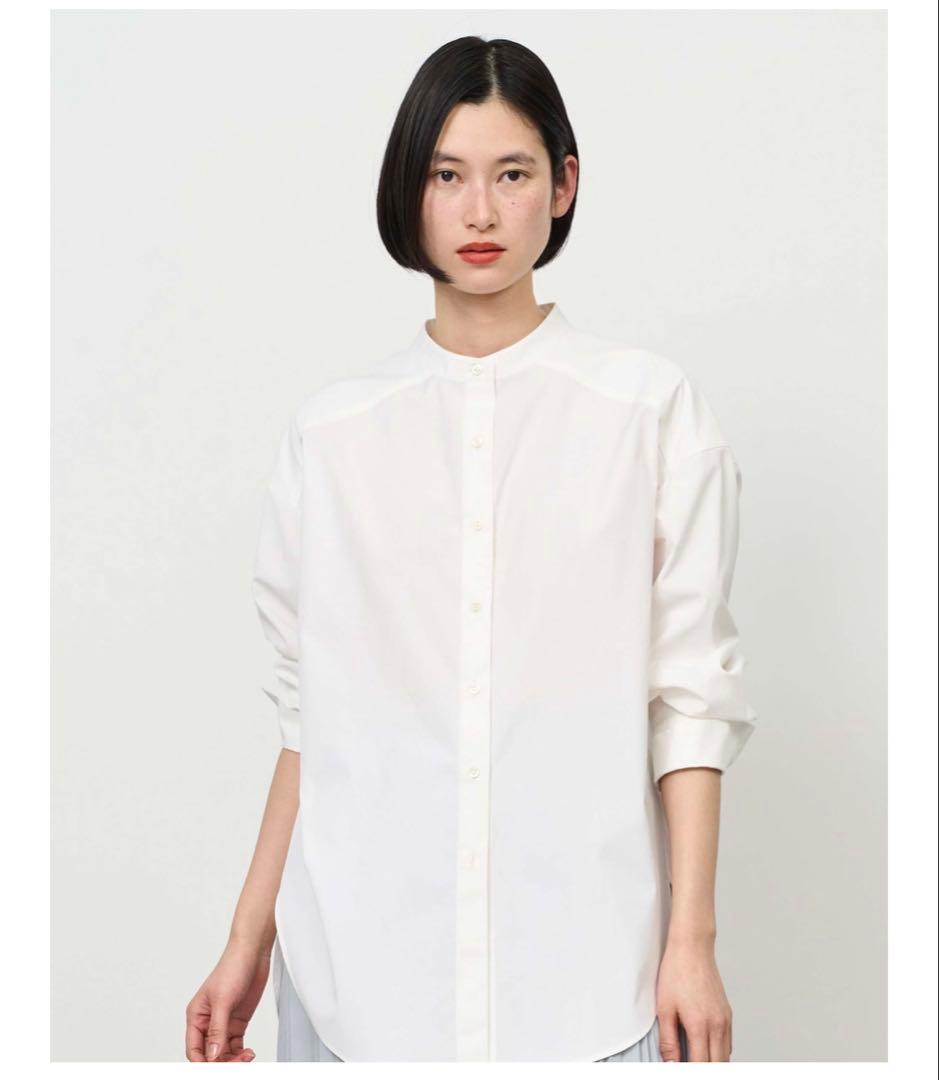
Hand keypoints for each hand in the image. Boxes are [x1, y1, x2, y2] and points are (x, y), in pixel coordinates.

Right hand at [185, 938, 270, 1061]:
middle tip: (237, 1065)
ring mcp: (224, 1022)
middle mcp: (208, 1022)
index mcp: (197, 1016)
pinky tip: (249, 1053)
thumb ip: (217, 1029)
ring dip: (233, 1060)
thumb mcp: (223, 1000)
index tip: (216, 1069)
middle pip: (209, 1054)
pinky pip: (235, 1045)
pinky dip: (241, 1053)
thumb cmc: (232, 968)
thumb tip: (212, 1055)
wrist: (253, 953)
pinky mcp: (237, 1022)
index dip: (203, 1063)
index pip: (194, 1049)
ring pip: (223, 1052)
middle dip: (221, 1062)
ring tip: (246, 1058)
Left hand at [656, 938, 732, 1061]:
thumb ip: (668, 1040)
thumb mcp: (664, 1008)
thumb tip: (671, 1062)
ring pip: (726, 1056)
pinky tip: (706, 1048)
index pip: (701, 1065)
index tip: (682, 1070)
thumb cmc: (677, 972)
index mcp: (700, 1026)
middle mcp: (718, 1025)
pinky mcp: (727, 1013)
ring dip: (713, 1062)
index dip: (692, 1072)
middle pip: (718, 1065)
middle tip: (689, 1065)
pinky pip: (728, 1042)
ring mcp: (725, 1019)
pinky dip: (719, 1051)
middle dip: (705, 1069)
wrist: (692, 947)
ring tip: (696, 1059)